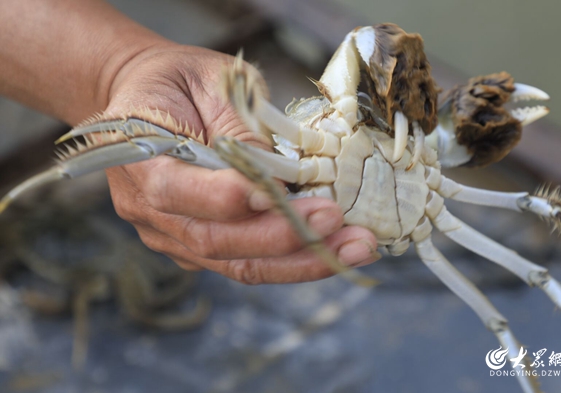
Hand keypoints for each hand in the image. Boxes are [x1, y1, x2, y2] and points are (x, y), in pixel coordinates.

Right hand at [103, 44, 378, 283]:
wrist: (148, 97)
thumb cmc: (179, 82)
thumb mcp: (209, 82)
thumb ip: (237, 127)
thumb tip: (279, 174)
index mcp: (138, 161)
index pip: (177, 191)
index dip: (228, 198)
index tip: (280, 192)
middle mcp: (150, 212)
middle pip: (216, 241)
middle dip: (283, 236)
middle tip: (337, 222)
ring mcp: (174, 237)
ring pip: (239, 264)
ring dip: (302, 261)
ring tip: (357, 247)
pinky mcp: (200, 249)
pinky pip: (249, 264)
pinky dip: (296, 262)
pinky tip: (339, 250)